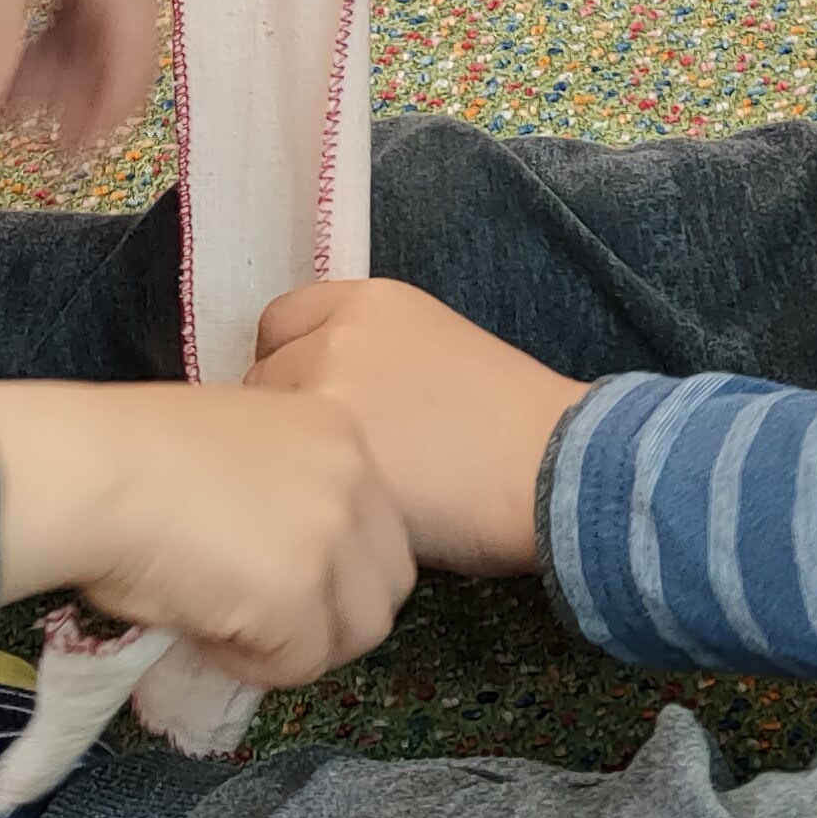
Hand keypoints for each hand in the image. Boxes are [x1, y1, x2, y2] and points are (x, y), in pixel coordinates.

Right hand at [0, 380, 413, 690]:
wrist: (91, 472)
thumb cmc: (132, 453)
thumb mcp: (238, 446)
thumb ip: (283, 493)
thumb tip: (284, 563)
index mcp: (340, 432)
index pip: (382, 529)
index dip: (333, 569)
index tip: (273, 576)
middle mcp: (354, 481)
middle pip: (387, 585)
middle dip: (331, 616)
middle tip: (262, 618)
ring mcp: (332, 540)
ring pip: (354, 633)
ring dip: (296, 644)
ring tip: (224, 621)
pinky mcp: (298, 598)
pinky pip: (297, 665)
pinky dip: (249, 662)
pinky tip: (200, 626)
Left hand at [247, 279, 585, 575]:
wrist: (553, 466)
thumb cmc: (512, 424)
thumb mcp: (438, 350)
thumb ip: (374, 356)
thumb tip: (329, 397)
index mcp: (372, 301)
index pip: (281, 322)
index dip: (286, 364)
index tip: (305, 401)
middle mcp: (339, 335)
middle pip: (264, 378)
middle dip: (280, 416)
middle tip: (317, 460)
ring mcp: (328, 390)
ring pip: (265, 433)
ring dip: (282, 460)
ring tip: (327, 494)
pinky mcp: (327, 454)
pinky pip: (281, 479)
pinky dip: (295, 497)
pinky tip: (335, 516)